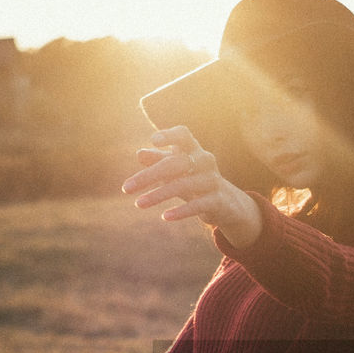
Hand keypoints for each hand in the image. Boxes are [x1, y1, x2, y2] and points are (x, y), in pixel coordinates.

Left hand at [122, 125, 261, 247]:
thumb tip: (140, 154)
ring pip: (183, 185)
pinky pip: (198, 204)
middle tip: (126, 188)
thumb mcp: (177, 171)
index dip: (170, 135)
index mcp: (194, 150)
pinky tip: (165, 217)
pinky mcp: (218, 200)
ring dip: (158, 195)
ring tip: (138, 204)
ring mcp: (213, 180)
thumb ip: (159, 161)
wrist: (227, 203)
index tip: (153, 141)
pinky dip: (180, 211)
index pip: (183, 135)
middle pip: (175, 164)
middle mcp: (205, 161)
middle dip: (149, 175)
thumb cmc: (195, 181)